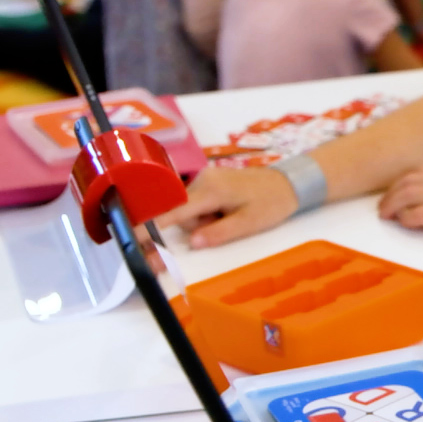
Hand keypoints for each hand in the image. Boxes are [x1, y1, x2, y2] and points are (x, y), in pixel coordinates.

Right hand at [162, 166, 298, 249]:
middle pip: (180, 212)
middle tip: (226, 224)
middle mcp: (203, 180)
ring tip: (232, 216)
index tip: (133, 236)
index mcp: (212, 190)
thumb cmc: (272, 203)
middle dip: (197, 226)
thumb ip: (219, 233)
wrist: (289, 182)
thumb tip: (192, 243)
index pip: (175, 211)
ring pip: (188, 209)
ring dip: (204, 220)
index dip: (153, 225)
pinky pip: (196, 203)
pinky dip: (207, 212)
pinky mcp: (208, 180)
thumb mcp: (249, 223)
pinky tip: (227, 210)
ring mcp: (204, 178)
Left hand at [378, 164, 422, 235]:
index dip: (399, 182)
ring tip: (386, 216)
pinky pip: (419, 214)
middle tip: (383, 208)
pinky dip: (407, 218)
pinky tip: (405, 223)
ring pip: (407, 195)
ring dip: (391, 205)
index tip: (393, 192)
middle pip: (406, 181)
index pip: (417, 171)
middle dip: (389, 194)